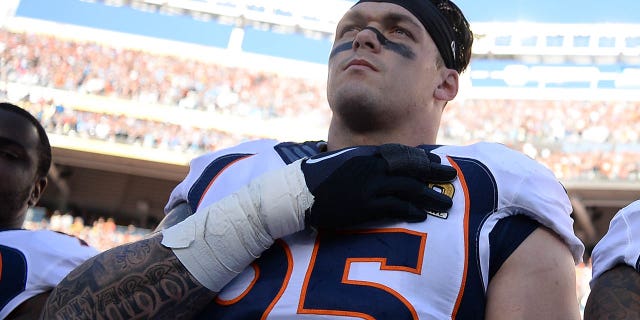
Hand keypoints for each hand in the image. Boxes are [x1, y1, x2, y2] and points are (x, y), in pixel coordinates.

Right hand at [301, 144, 456, 228]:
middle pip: (412, 170)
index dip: (423, 159)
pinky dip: (411, 211)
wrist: (298, 192)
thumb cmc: (318, 176)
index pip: (402, 154)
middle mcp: (372, 168)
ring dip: (430, 195)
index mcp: (366, 154)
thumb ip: (364, 161)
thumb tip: (381, 164)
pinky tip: (421, 215)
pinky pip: (395, 208)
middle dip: (434, 174)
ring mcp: (369, 187)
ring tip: (445, 202)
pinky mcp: (365, 207)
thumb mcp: (343, 160)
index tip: (438, 162)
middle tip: (453, 177)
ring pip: (408, 189)